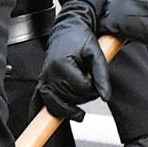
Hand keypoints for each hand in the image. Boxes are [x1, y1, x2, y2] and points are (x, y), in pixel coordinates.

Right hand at [34, 2, 111, 120]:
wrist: (68, 28)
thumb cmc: (81, 37)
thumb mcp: (96, 52)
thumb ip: (101, 74)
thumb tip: (105, 96)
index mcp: (62, 65)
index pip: (81, 89)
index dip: (94, 88)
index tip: (97, 79)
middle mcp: (49, 74)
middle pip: (70, 99)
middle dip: (85, 95)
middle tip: (92, 82)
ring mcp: (43, 80)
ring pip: (58, 105)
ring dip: (73, 104)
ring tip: (83, 93)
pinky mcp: (42, 83)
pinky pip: (42, 103)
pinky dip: (52, 111)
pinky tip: (59, 118)